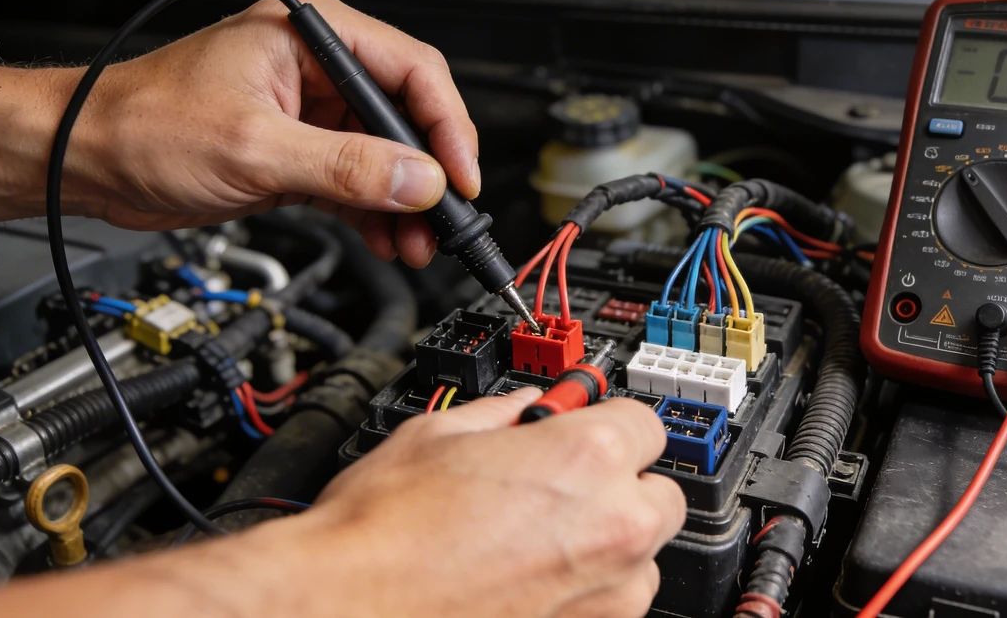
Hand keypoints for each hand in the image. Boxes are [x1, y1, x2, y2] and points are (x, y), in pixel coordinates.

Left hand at [66, 0, 478, 266]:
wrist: (84, 159)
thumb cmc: (141, 124)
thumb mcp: (254, 148)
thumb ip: (345, 167)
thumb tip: (418, 180)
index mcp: (312, 35)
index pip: (412, 71)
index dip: (445, 128)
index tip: (460, 179)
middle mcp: (318, 67)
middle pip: (405, 117)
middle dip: (427, 176)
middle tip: (446, 222)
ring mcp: (309, 111)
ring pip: (384, 157)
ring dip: (404, 204)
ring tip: (417, 244)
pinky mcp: (296, 151)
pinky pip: (355, 182)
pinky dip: (374, 214)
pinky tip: (388, 240)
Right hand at [296, 388, 687, 616]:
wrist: (345, 607)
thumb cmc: (382, 531)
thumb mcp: (438, 434)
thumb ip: (501, 414)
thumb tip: (518, 409)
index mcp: (586, 459)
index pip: (646, 424)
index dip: (607, 423)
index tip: (585, 431)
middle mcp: (613, 528)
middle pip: (660, 494)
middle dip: (619, 486)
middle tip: (561, 488)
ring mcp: (606, 596)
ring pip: (641, 558)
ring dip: (606, 545)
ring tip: (534, 542)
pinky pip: (609, 607)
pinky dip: (582, 594)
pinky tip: (526, 581)